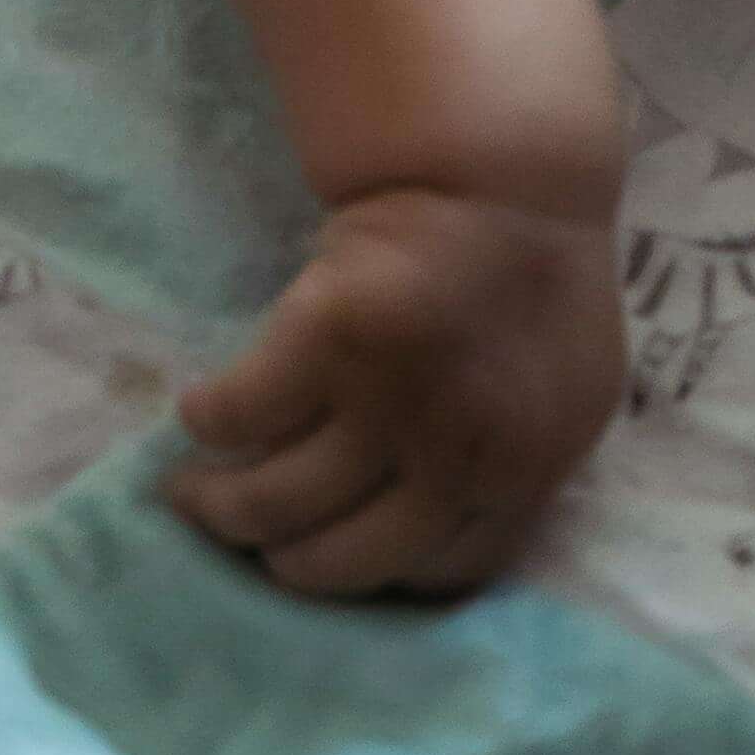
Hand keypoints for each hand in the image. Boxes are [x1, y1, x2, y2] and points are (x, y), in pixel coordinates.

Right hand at [164, 183, 627, 598]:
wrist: (504, 177)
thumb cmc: (535, 288)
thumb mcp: (564, 401)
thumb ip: (513, 471)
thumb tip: (441, 534)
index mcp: (523, 477)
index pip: (439, 577)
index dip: (377, 574)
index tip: (335, 549)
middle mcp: (455, 456)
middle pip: (340, 560)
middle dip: (281, 560)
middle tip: (250, 537)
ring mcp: (388, 400)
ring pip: (272, 502)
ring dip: (217, 506)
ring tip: (190, 491)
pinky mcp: (326, 340)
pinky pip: (238, 414)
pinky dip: (207, 420)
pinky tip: (201, 410)